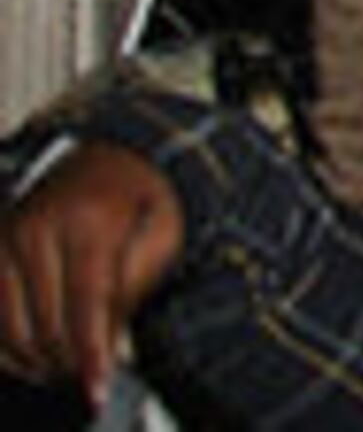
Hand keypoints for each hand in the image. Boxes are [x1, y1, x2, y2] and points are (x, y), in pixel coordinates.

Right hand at [0, 141, 183, 406]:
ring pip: (11, 326)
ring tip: (65, 368)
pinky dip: (8, 345)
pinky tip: (31, 356)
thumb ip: (134, 285)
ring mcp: (7, 236)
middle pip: (47, 321)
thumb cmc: (142, 201)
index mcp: (90, 219)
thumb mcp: (162, 234)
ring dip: (37, 359)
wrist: (113, 158)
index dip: (91, 353)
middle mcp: (38, 226)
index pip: (87, 302)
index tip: (95, 390)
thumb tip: (103, 346)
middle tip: (88, 376)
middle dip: (68, 359)